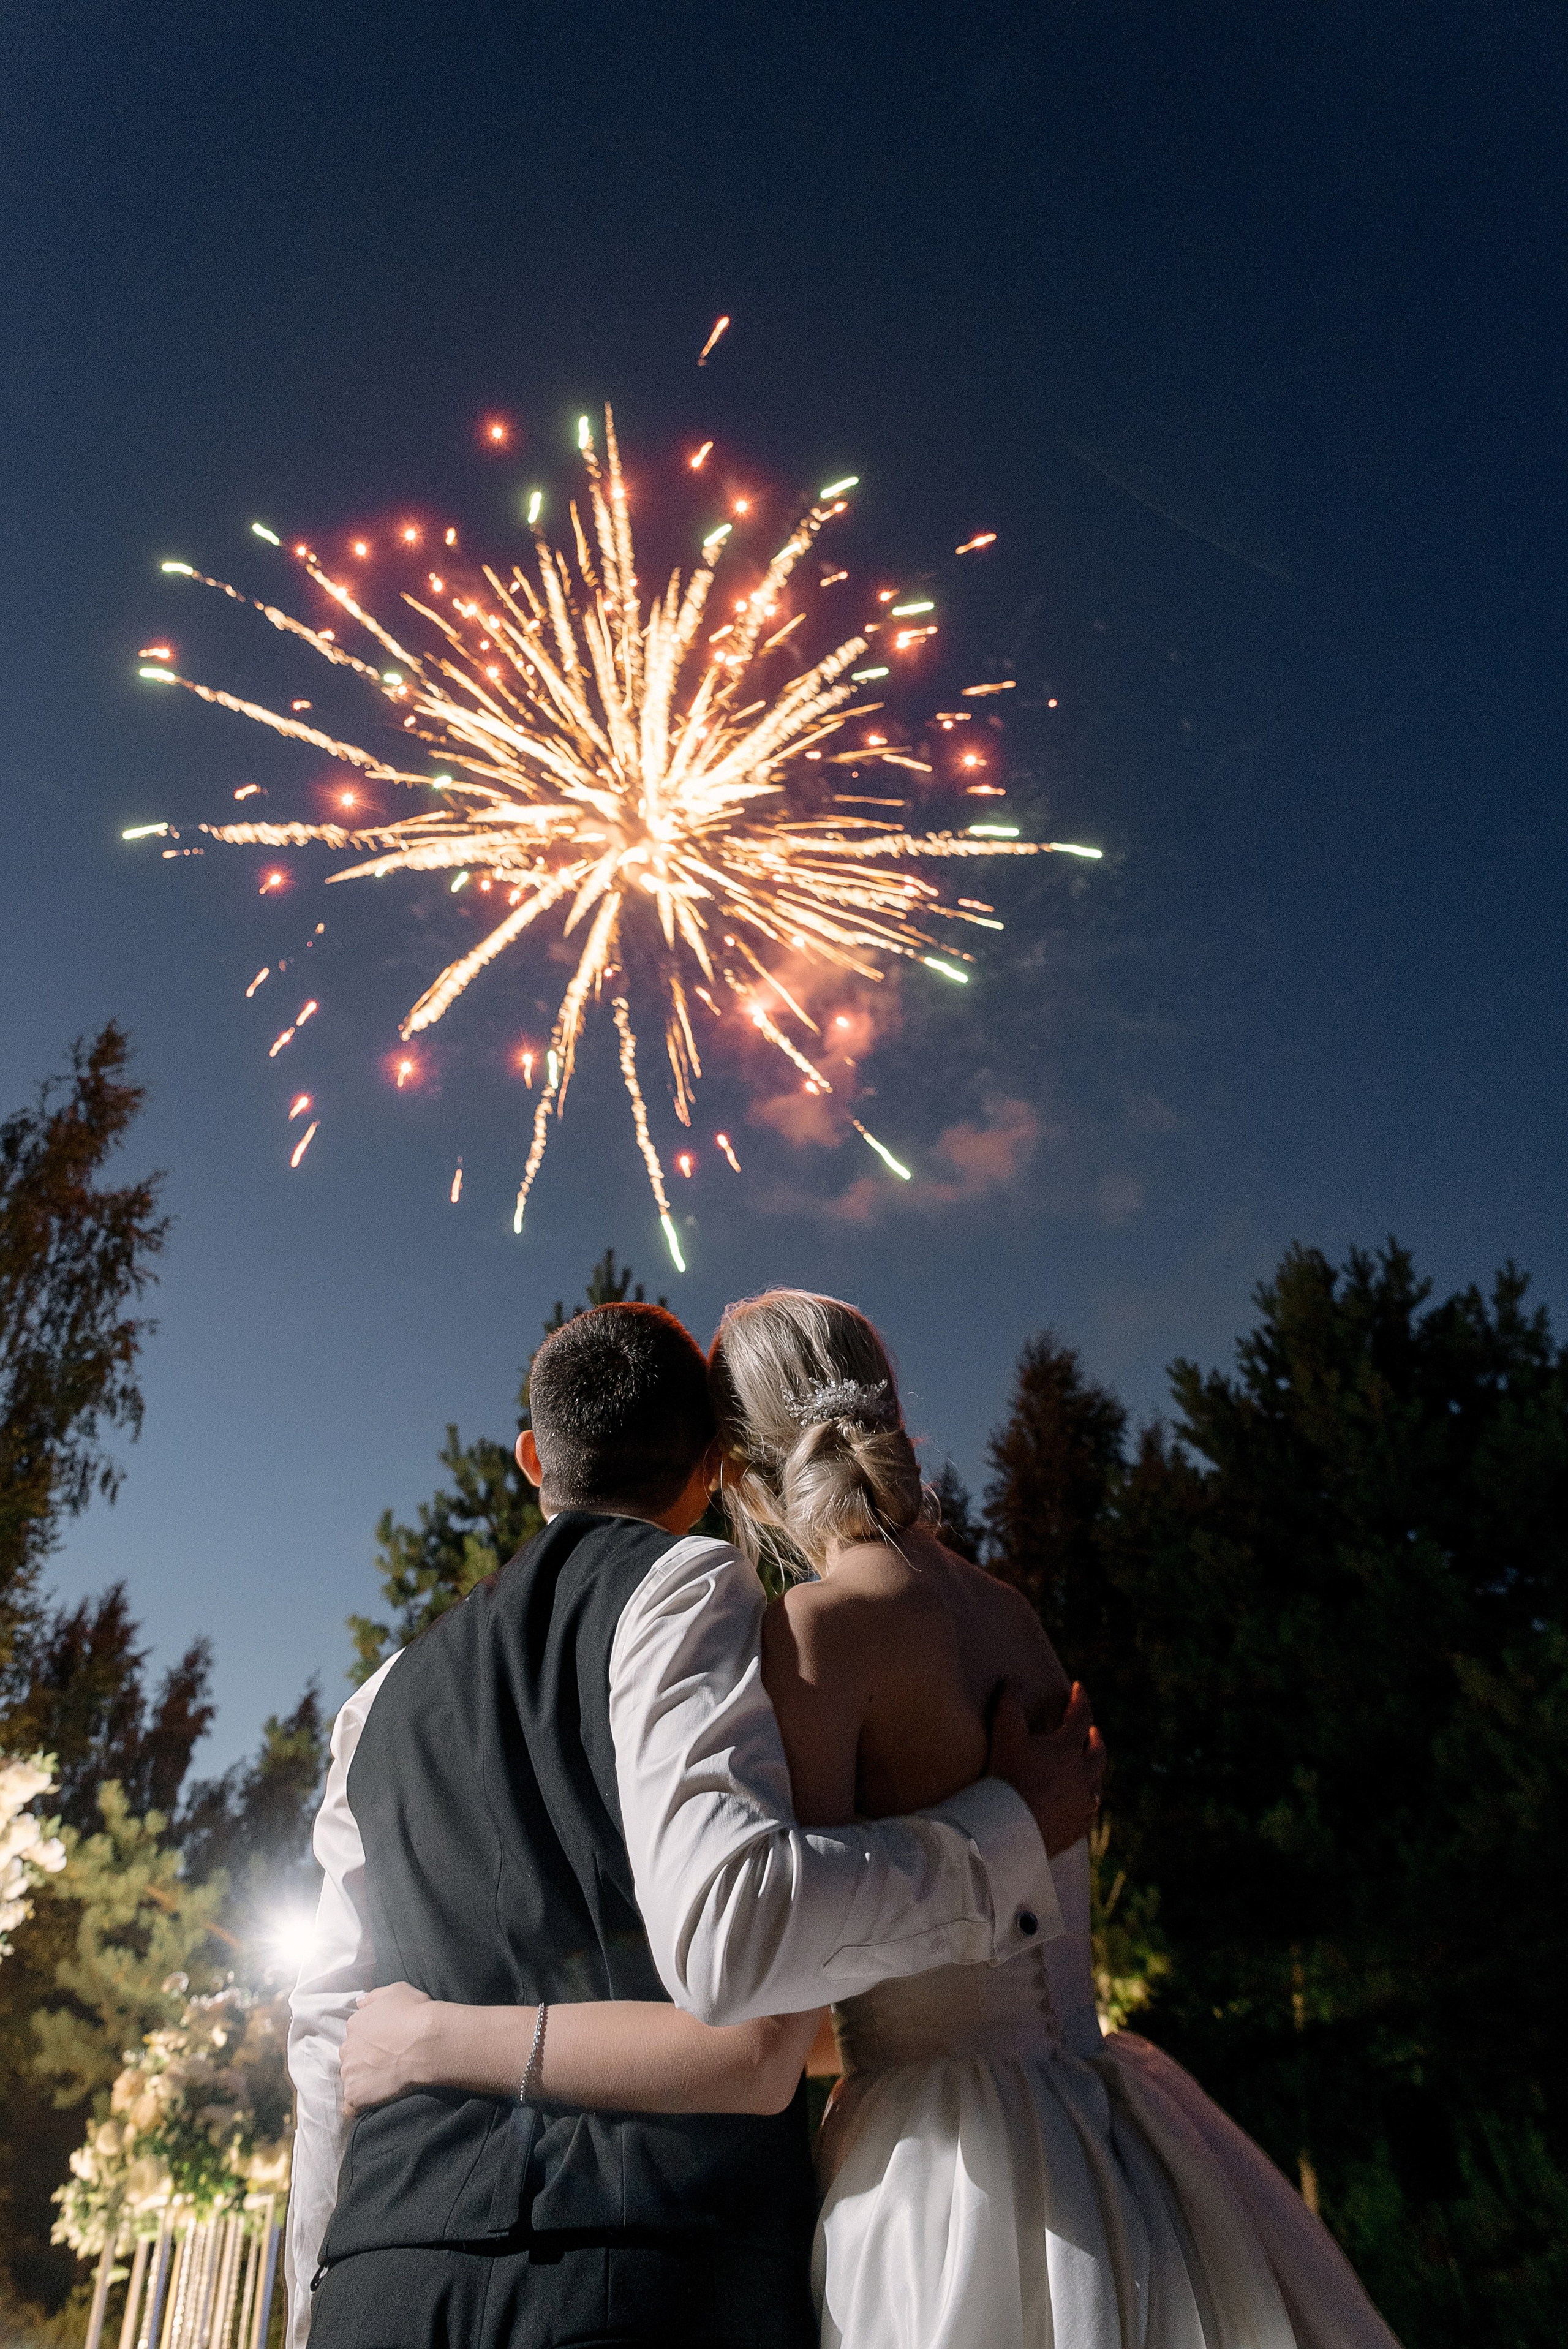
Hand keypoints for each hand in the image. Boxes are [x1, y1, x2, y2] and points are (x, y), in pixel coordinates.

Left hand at [340, 1982, 436, 2114]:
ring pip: (351, 2080)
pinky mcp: (354, 2095)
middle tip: (388, 2065)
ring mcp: (349, 2073)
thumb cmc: (416, 2013)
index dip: (372, 2043)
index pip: (357, 2036)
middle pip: (351, 2058)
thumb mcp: (396, 1990)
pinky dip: (361, 2105)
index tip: (387, 2047)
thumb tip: (359, 2002)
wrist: (427, 2042)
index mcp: (355, 2024)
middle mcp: (347, 2047)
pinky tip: (376, 2102)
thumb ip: (373, 1997)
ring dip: (364, 2083)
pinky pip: (351, 2106)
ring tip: (386, 2083)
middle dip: (365, 2063)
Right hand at [987, 1681, 1104, 1857]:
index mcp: (1068, 1750)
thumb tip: (1013, 1679)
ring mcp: (1082, 1805)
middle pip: (1097, 1753)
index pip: (1080, 1717)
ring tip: (1087, 1769)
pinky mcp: (1077, 1829)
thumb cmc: (1007, 1779)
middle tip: (1093, 1731)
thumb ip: (1009, 1703)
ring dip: (1092, 1771)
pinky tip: (1080, 1804)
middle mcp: (1083, 1777)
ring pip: (1095, 1784)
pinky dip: (1085, 1801)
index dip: (1079, 1699)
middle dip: (1094, 1739)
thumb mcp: (1005, 1735)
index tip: (1078, 1687)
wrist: (1010, 1832)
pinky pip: (1087, 1812)